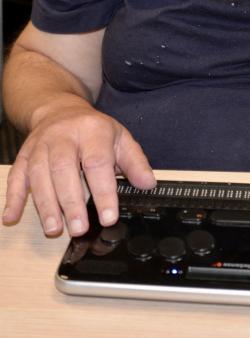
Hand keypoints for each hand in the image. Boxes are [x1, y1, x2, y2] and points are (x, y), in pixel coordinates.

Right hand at [3, 96, 155, 236]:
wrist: (59, 108)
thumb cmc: (93, 129)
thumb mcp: (120, 138)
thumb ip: (135, 162)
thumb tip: (148, 184)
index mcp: (92, 130)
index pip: (97, 162)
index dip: (103, 192)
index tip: (108, 217)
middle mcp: (64, 135)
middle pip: (64, 169)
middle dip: (71, 202)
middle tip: (78, 228)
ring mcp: (41, 144)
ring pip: (39, 174)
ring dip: (45, 204)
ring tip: (54, 229)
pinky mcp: (24, 154)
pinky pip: (16, 175)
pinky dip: (13, 197)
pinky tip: (11, 216)